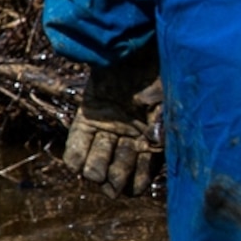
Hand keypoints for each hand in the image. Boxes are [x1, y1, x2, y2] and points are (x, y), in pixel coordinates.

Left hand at [65, 48, 160, 196]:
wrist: (130, 50)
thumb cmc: (154, 74)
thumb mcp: (164, 100)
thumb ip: (161, 122)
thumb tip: (153, 142)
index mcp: (151, 139)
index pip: (144, 170)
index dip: (137, 182)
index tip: (132, 190)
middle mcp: (128, 138)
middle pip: (118, 169)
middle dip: (115, 178)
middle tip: (111, 184)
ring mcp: (106, 130)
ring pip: (96, 162)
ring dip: (95, 170)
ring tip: (95, 173)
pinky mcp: (86, 120)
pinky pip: (76, 146)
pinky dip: (75, 158)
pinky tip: (78, 163)